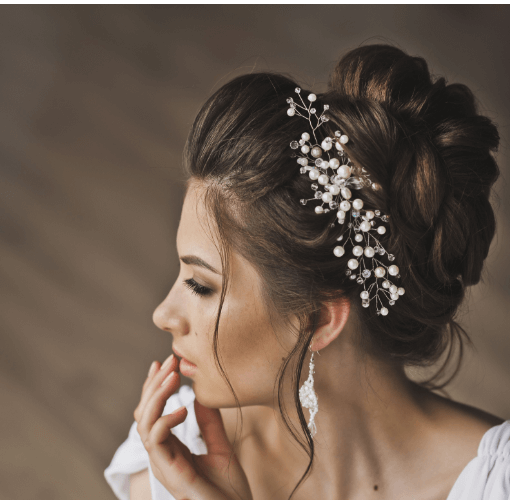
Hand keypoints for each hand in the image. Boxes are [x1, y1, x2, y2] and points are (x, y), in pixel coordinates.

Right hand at [134, 355, 252, 499]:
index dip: (155, 387)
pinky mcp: (172, 473)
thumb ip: (210, 424)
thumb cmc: (230, 492)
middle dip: (154, 385)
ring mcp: (165, 465)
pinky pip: (157, 442)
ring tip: (172, 377)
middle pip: (144, 415)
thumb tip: (199, 396)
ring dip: (156, 397)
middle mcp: (163, 457)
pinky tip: (182, 408)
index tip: (163, 363)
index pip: (154, 413)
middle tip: (169, 362)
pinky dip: (164, 420)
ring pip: (144, 425)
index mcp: (172, 450)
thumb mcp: (222, 449)